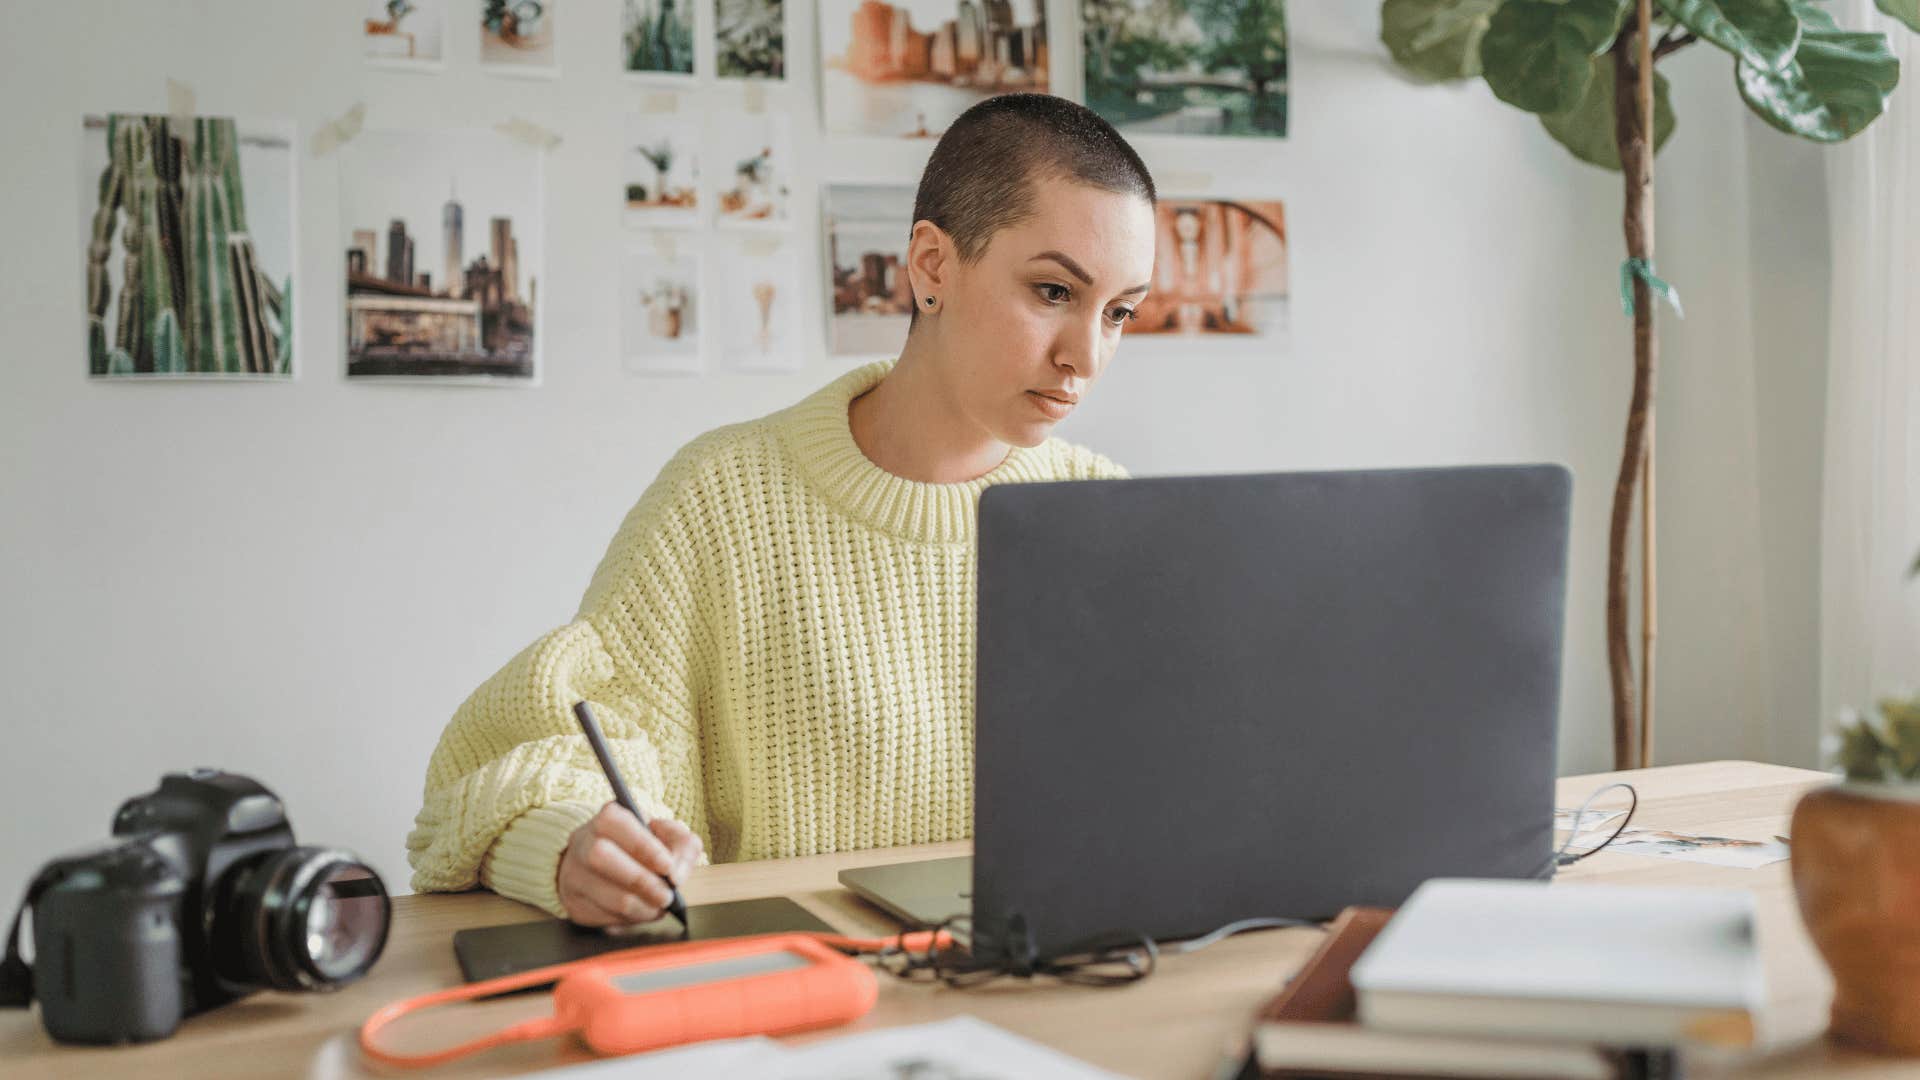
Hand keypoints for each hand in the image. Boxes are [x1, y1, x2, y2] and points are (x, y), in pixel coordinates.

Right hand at [557, 802, 702, 926]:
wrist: (611, 865)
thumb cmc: (644, 847)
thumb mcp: (669, 836)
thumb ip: (682, 846)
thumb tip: (676, 875)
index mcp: (607, 818)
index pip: (618, 824)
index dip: (645, 847)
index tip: (668, 868)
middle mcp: (583, 842)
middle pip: (601, 857)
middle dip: (641, 881)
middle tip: (667, 896)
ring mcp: (573, 874)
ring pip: (602, 893)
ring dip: (639, 907)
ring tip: (659, 908)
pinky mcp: (573, 903)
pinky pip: (599, 916)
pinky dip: (626, 920)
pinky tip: (641, 913)